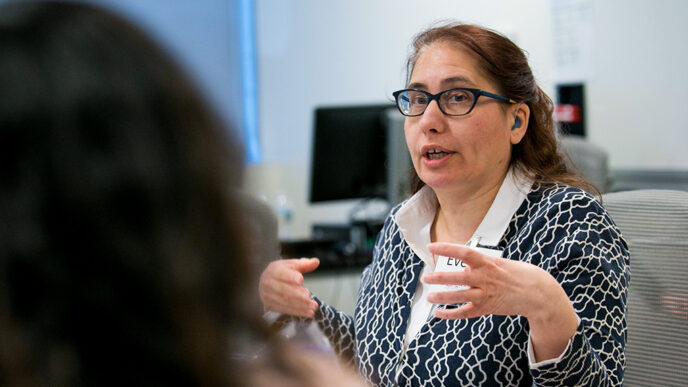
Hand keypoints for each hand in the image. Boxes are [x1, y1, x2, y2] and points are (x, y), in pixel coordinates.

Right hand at [259, 258, 319, 317]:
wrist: (266, 282)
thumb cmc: (282, 272)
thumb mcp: (292, 265)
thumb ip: (305, 264)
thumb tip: (316, 261)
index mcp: (274, 269)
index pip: (282, 273)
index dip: (291, 277)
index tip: (301, 280)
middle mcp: (268, 282)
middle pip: (283, 290)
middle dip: (297, 294)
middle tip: (309, 296)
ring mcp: (268, 295)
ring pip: (285, 301)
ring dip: (301, 305)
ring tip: (313, 306)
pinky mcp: (270, 305)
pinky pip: (285, 310)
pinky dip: (298, 312)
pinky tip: (309, 313)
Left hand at [423, 242, 577, 360]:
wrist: (537, 294)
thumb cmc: (518, 274)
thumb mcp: (500, 262)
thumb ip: (480, 263)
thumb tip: (463, 264)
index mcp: (488, 263)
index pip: (464, 253)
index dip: (447, 249)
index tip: (432, 246)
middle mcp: (485, 279)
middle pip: (458, 278)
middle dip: (440, 278)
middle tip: (426, 277)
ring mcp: (485, 295)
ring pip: (459, 297)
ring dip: (442, 297)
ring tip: (429, 296)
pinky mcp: (486, 308)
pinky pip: (465, 313)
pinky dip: (451, 314)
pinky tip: (438, 313)